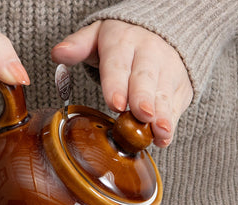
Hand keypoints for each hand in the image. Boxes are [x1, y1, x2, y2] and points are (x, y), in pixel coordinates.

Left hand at [51, 20, 192, 147]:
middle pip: (145, 78)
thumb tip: (57, 53)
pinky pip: (175, 106)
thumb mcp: (97, 36)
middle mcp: (149, 53)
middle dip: (143, 98)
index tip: (116, 103)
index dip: (117, 83)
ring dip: (162, 115)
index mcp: (123, 41)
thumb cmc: (121, 42)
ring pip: (163, 93)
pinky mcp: (180, 86)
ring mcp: (168, 69)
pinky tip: (164, 137)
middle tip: (141, 115)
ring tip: (159, 132)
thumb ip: (77, 45)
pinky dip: (171, 122)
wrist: (161, 34)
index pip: (118, 63)